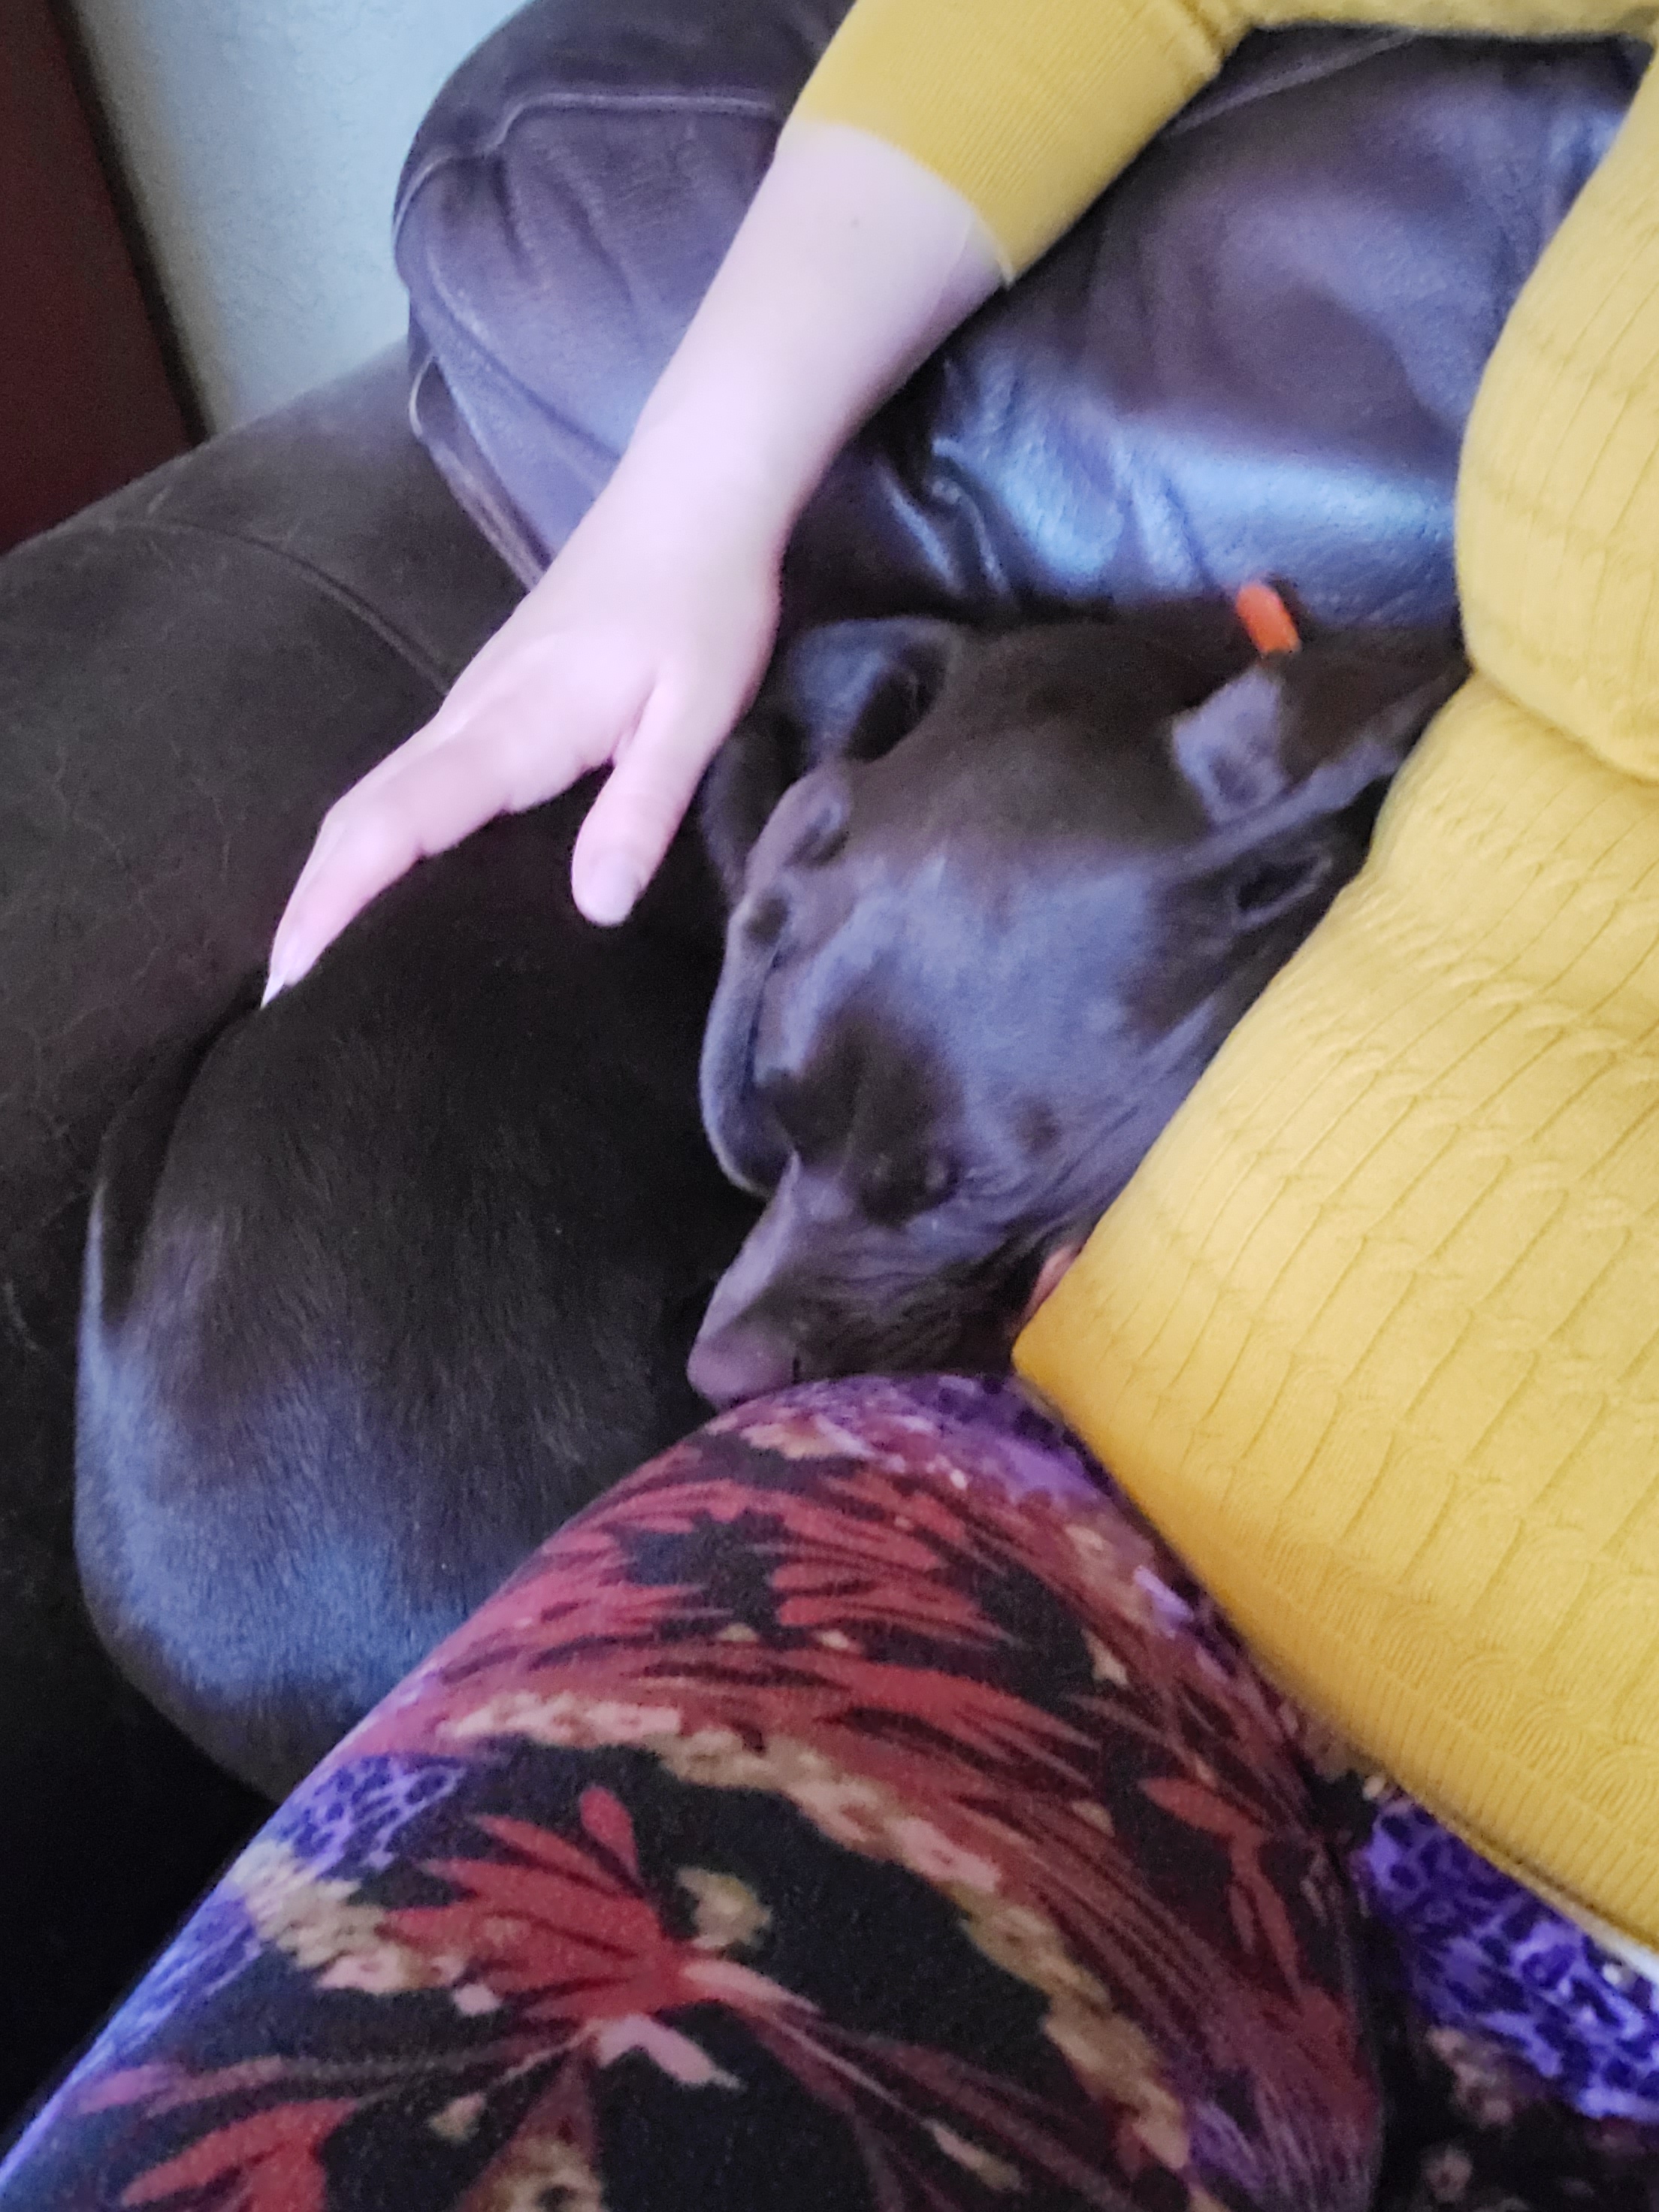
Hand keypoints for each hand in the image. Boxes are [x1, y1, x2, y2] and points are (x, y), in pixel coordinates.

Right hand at [263, 122, 994, 1000]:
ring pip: (381, 793)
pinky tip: (393, 879)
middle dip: (315, 901)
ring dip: (340, 871)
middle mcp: (473, 714)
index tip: (297, 973)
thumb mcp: (695, 714)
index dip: (339, 900)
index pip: (398, 822)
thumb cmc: (704, 602)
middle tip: (290, 994)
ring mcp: (476, 699)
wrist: (695, 495)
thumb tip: (595, 909)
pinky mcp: (494, 694)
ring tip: (324, 958)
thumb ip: (641, 808)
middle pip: (365, 812)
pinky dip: (380, 834)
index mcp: (514, 727)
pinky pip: (415, 775)